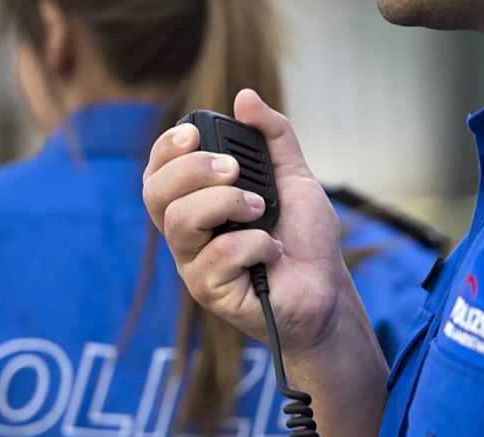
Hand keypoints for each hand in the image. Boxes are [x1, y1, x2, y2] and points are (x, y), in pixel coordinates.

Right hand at [142, 89, 350, 353]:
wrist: (328, 289)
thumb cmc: (305, 239)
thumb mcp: (293, 178)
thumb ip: (273, 137)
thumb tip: (244, 97)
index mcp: (197, 204)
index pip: (158, 173)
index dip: (166, 149)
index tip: (194, 134)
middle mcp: (187, 234)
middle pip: (156, 193)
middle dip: (193, 170)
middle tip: (233, 170)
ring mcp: (195, 264)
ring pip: (181, 221)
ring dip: (226, 204)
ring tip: (261, 210)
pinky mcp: (211, 292)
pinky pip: (218, 256)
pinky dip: (254, 244)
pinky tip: (274, 252)